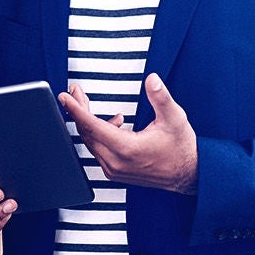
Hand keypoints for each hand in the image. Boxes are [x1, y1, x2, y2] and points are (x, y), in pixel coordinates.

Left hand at [61, 74, 197, 194]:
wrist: (189, 174)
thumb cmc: (181, 147)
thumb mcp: (175, 118)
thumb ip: (161, 97)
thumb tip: (152, 79)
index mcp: (127, 149)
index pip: (92, 126)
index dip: (76, 109)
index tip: (65, 96)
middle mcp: (116, 163)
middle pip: (86, 133)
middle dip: (78, 110)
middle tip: (76, 91)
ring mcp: (114, 170)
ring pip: (90, 142)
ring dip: (87, 121)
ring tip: (90, 103)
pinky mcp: (115, 172)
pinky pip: (98, 150)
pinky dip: (98, 133)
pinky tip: (115, 123)